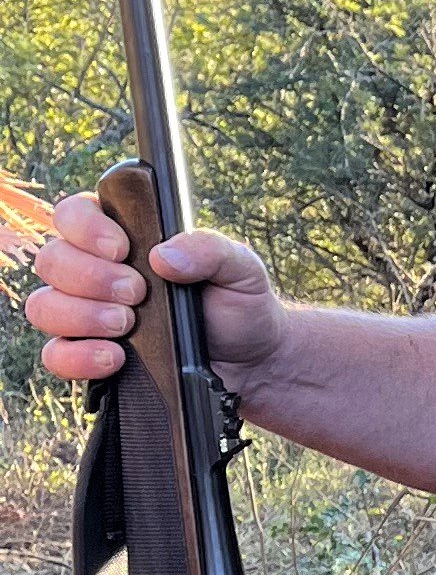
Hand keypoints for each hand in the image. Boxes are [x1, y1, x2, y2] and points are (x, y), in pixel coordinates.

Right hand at [22, 191, 286, 387]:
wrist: (252, 361)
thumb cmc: (239, 303)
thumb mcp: (240, 267)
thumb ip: (209, 249)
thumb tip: (163, 256)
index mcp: (123, 234)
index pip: (72, 213)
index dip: (85, 228)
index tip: (122, 250)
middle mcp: (95, 270)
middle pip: (52, 260)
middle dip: (91, 277)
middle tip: (137, 293)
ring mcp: (87, 314)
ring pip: (45, 306)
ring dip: (82, 316)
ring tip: (128, 324)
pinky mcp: (90, 354)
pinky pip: (55, 355)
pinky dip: (77, 357)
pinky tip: (114, 357)